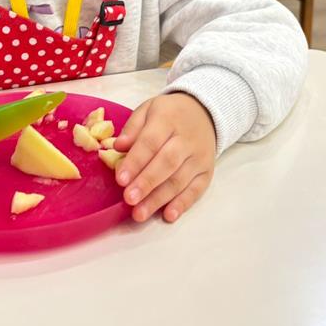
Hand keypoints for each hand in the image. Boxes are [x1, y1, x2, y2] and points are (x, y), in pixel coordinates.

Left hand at [112, 93, 215, 222]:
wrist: (204, 113)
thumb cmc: (168, 115)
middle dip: (147, 183)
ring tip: (140, 214)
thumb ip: (133, 127)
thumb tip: (118, 146)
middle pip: (167, 163)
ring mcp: (199, 157)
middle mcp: (187, 139)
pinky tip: (169, 216)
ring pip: (179, 180)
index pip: (151, 141)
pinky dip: (183, 204)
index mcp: (168, 119)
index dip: (136, 161)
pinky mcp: (207, 171)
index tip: (120, 179)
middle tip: (129, 199)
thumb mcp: (148, 109)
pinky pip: (197, 189)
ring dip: (159, 199)